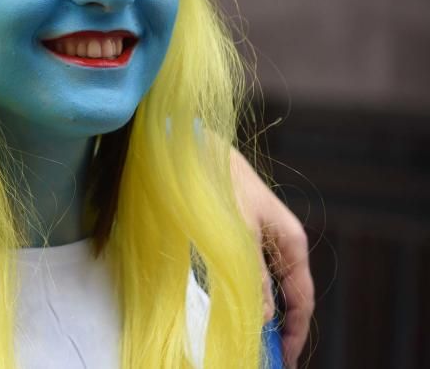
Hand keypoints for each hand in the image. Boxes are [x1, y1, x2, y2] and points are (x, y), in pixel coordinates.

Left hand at [230, 149, 314, 367]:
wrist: (194, 149)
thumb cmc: (220, 184)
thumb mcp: (240, 233)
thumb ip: (253, 275)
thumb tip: (263, 316)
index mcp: (291, 241)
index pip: (302, 297)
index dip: (297, 330)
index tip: (288, 356)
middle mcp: (278, 243)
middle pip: (285, 295)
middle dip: (277, 327)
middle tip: (266, 355)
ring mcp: (257, 240)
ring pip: (262, 287)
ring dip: (255, 313)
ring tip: (246, 338)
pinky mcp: (234, 238)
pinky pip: (243, 274)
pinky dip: (239, 295)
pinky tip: (228, 308)